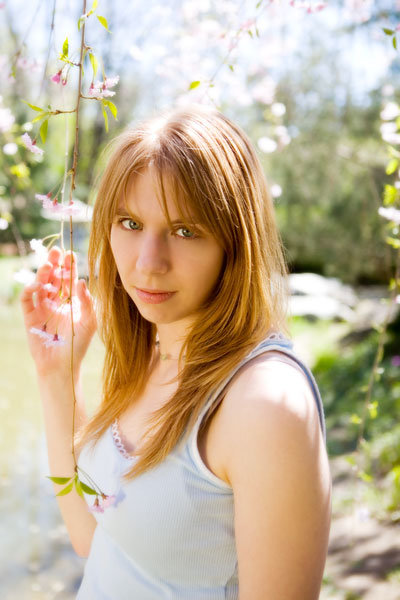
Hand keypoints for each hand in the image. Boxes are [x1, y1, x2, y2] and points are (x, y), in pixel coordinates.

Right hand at [20, 246, 96, 377]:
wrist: (62, 365)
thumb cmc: (79, 344)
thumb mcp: (90, 321)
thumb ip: (87, 301)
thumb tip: (81, 280)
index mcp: (71, 302)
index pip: (69, 280)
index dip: (69, 267)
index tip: (71, 254)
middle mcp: (56, 302)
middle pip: (54, 278)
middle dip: (55, 264)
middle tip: (56, 251)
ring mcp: (42, 309)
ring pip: (41, 286)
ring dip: (43, 274)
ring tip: (48, 264)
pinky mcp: (30, 317)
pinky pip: (28, 300)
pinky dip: (30, 290)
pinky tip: (37, 284)